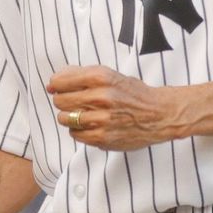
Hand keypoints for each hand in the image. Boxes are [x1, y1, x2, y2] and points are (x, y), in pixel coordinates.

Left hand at [47, 66, 187, 150]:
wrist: (159, 114)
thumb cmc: (132, 93)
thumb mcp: (110, 75)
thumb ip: (81, 75)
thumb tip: (54, 81)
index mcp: (100, 77)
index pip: (60, 82)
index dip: (55, 86)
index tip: (56, 88)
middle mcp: (101, 97)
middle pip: (60, 101)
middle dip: (61, 101)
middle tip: (70, 102)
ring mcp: (102, 119)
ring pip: (65, 118)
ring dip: (68, 117)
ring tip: (79, 114)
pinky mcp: (104, 137)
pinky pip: (76, 134)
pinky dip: (77, 130)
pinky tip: (87, 126)